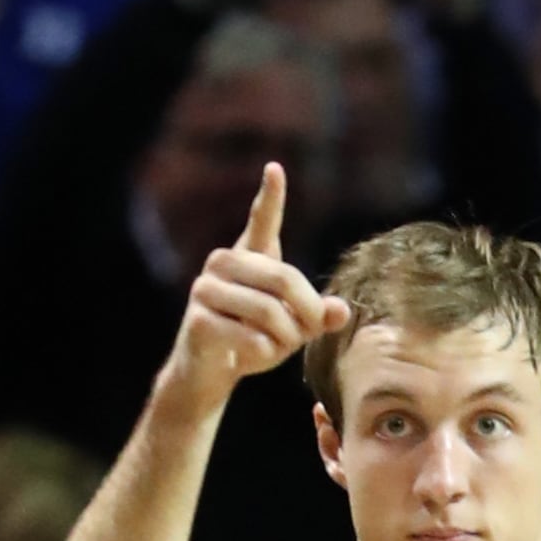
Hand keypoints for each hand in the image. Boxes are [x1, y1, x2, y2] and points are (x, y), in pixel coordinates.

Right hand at [162, 163, 349, 417]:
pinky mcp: (199, 320)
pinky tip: (255, 355)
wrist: (207, 372)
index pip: (262, 221)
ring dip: (285, 339)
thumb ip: (317, 316)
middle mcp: (223, 263)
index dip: (270, 197)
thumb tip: (342, 310)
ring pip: (269, 313)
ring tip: (278, 347)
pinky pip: (251, 339)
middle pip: (285, 279)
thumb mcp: (292, 328)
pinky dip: (265, 354)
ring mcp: (206, 289)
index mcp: (248, 257)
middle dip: (307, 312)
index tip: (275, 169)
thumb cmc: (252, 341)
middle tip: (310, 332)